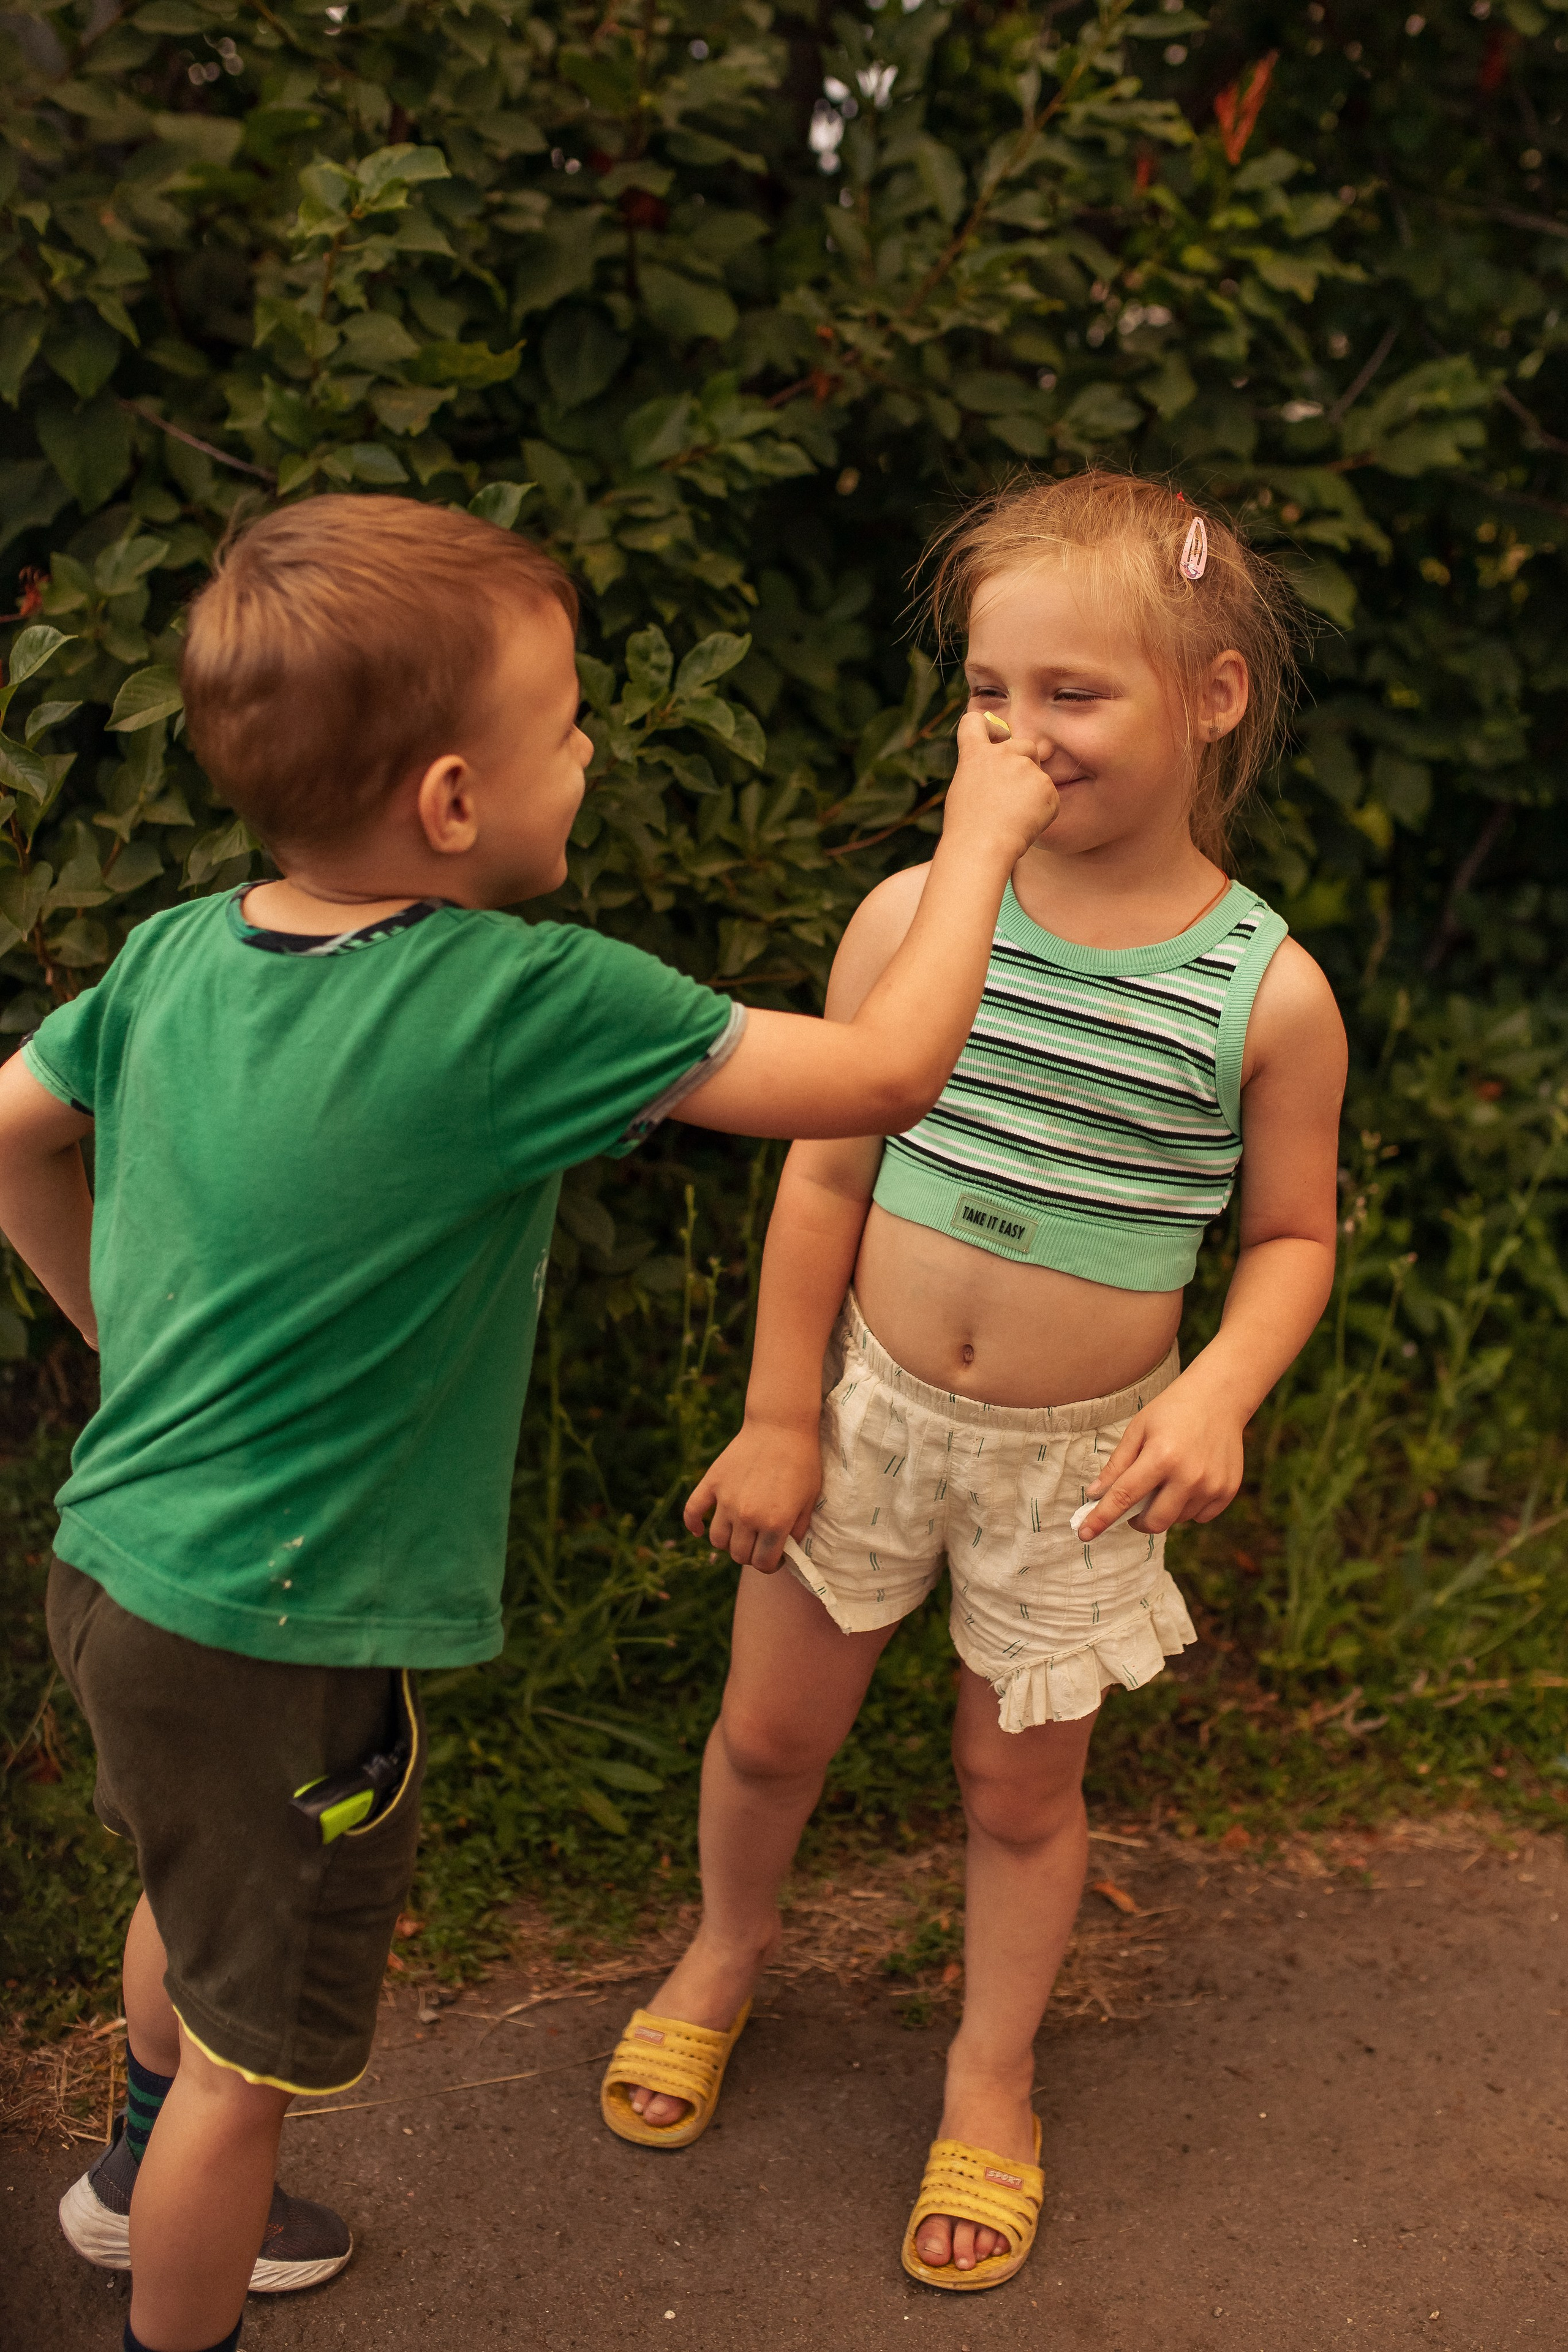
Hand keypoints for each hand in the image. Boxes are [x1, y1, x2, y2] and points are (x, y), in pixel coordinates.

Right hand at [683, 1415, 821, 1570]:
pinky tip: (699, 1530)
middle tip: (760, 1543)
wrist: (781, 1425)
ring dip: (728, 1542)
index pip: (764, 1564)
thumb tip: (786, 1551)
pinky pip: (692, 1512)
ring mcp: (726, 1500)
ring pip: (717, 1540)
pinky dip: (693, 1525)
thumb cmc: (802, 1461)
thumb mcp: (810, 1500)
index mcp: (775, 1523)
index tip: (775, 1557)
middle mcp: (747, 1516)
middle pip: (739, 1555)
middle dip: (751, 1555)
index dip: (771, 1565)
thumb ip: (797, 1530)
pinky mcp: (712, 1483)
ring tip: (739, 1532)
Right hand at [942, 712, 1059, 863]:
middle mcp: (1003, 754)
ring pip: (1038, 776)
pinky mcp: (1046, 786)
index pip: (975, 722)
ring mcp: (1027, 768)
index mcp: (975, 754)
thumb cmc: (967, 828)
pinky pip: (1050, 797)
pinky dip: (1043, 811)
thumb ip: (983, 773)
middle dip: (1026, 763)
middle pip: (1025, 745)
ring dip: (1032, 793)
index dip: (990, 728)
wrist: (982, 847)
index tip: (997, 738)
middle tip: (1015, 794)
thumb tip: (1001, 776)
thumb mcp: (964, 790)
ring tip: (1015, 819)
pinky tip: (1026, 825)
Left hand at [1076, 1373, 1244, 1539]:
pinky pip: (1200, 1517)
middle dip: (1137, 1520)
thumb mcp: (1138, 1429)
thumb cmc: (1172, 1410)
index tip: (1083, 1534)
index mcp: (1161, 1456)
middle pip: (1154, 1522)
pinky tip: (1190, 1480)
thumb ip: (1117, 1465)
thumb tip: (1095, 1494)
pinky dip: (1188, 1507)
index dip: (1101, 1518)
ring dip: (1165, 1508)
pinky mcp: (1228, 1491)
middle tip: (1135, 1503)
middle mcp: (1189, 1475)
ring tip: (1169, 1478)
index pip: (1124, 1496)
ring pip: (1177, 1519)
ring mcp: (1212, 1485)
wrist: (1220, 1397)